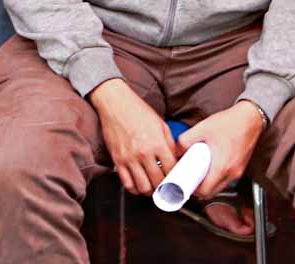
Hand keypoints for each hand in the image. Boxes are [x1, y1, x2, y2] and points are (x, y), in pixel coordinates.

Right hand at [90, 79, 175, 195]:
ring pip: (143, 187)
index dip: (177, 178)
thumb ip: (170, 144)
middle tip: (167, 186)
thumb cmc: (138, 111)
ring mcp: (129, 158)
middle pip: (158, 182)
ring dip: (150, 190)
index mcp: (157, 143)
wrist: (115, 104)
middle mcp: (143, 153)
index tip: (178, 180)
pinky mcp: (117, 160)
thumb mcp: (161, 124)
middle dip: (165, 187)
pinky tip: (139, 184)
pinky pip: (126, 183)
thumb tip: (176, 160)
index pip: (172, 170)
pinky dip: (134, 188)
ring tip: (153, 187)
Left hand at [177, 101, 266, 199]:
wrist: (250, 117)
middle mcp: (232, 173)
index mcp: (222, 166)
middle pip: (212, 192)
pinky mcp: (240, 167)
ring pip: (219, 186)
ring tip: (199, 169)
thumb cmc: (230, 122)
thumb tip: (177, 151)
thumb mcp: (202, 128)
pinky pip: (225, 179)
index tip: (184, 184)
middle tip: (189, 176)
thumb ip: (185, 140)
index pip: (205, 191)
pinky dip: (216, 176)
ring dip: (208, 182)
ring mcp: (237, 171)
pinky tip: (211, 164)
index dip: (192, 190)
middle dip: (199, 187)